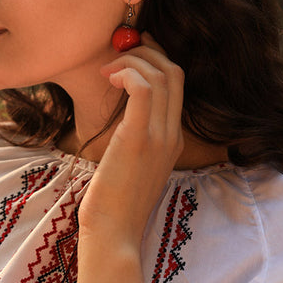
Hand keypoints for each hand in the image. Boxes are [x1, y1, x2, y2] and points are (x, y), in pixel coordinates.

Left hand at [78, 32, 184, 244]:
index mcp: (172, 139)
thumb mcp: (129, 164)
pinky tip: (108, 78)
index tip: (132, 49)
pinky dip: (127, 73)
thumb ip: (131, 138)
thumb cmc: (111, 201)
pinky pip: (144, 89)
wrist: (112, 232)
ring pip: (161, 75)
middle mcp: (172, 134)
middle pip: (174, 73)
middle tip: (117, 52)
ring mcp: (160, 136)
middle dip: (146, 52)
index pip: (176, 84)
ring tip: (106, 70)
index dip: (156, 58)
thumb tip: (115, 115)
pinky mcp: (139, 138)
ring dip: (132, 60)